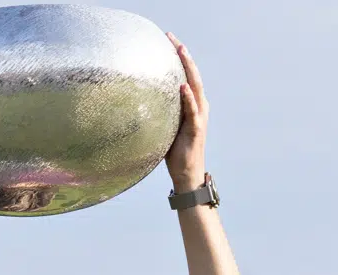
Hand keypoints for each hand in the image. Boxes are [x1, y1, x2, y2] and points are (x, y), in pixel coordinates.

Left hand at [163, 35, 207, 191]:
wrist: (186, 173)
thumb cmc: (175, 150)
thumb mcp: (165, 125)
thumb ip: (160, 111)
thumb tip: (137, 100)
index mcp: (192, 104)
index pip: (186, 75)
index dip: (179, 56)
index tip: (167, 39)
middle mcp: (199, 106)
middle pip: (193, 75)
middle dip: (183, 55)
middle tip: (172, 38)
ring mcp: (199, 117)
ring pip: (196, 87)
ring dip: (189, 69)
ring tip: (181, 51)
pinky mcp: (196, 130)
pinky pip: (193, 111)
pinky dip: (188, 98)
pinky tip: (182, 86)